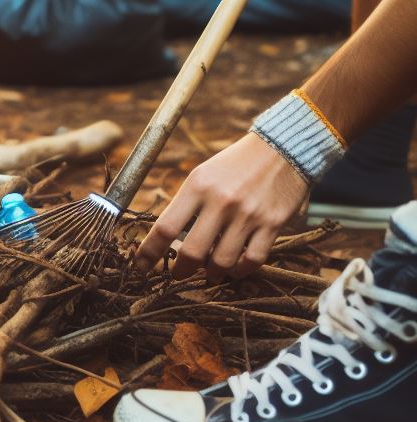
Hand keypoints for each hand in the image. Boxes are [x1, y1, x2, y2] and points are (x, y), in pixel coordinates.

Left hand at [134, 133, 309, 280]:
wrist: (282, 147)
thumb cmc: (234, 164)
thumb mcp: (202, 175)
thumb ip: (186, 204)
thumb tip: (166, 239)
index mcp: (197, 186)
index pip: (165, 228)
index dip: (149, 252)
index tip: (140, 266)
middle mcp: (221, 201)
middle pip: (191, 252)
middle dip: (180, 270)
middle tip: (178, 274)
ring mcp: (248, 214)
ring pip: (222, 262)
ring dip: (211, 274)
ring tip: (209, 272)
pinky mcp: (273, 223)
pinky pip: (253, 260)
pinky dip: (240, 271)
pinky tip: (235, 268)